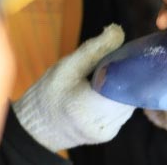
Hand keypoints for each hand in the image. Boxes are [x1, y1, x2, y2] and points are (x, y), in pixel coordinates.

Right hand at [12, 24, 134, 150]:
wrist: (36, 128)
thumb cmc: (48, 94)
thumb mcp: (67, 66)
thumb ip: (95, 49)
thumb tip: (119, 31)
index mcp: (88, 108)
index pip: (125, 85)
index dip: (129, 67)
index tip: (125, 53)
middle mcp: (102, 125)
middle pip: (130, 93)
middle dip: (127, 74)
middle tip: (114, 61)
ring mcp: (108, 132)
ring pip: (130, 101)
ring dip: (124, 85)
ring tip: (107, 75)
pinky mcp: (109, 134)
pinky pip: (123, 109)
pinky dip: (119, 96)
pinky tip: (105, 89)